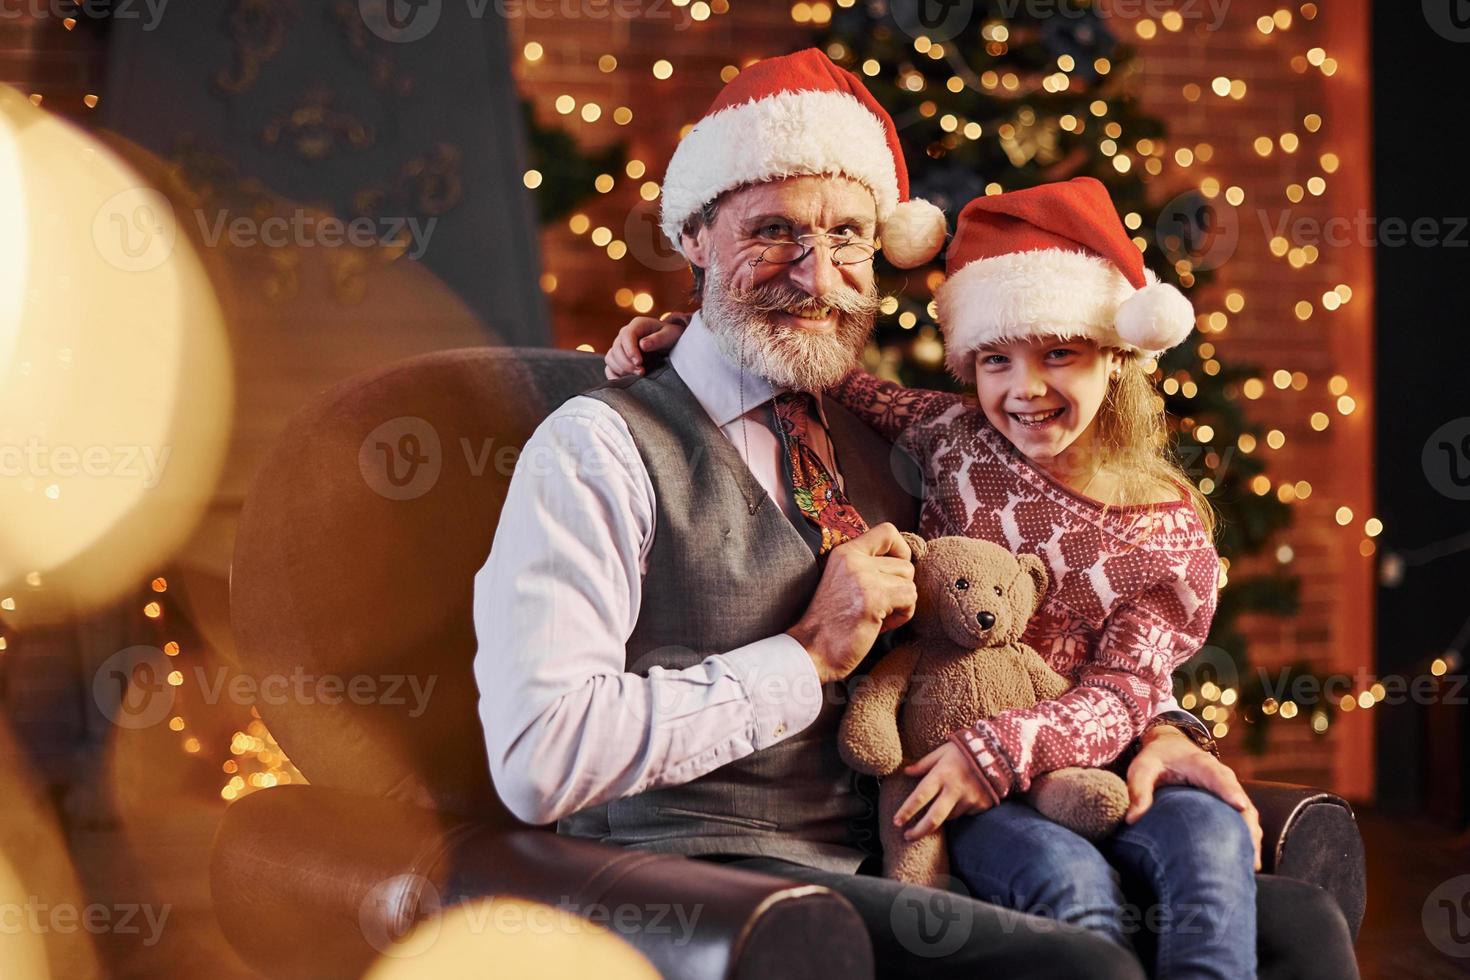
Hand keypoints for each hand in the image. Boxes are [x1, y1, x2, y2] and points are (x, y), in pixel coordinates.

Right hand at [603, 311, 692, 379]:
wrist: (671, 344)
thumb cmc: (671, 337)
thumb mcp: (670, 335)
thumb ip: (658, 339)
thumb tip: (642, 345)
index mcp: (637, 325)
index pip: (626, 336)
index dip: (630, 350)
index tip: (639, 363)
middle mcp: (625, 334)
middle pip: (616, 349)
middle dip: (627, 363)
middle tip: (641, 372)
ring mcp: (620, 347)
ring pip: (610, 358)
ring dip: (621, 370)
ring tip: (637, 376)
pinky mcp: (618, 359)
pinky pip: (609, 368)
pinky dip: (614, 376)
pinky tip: (626, 381)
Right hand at [785, 523, 916, 683]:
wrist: (810, 650)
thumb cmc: (830, 624)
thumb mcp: (844, 582)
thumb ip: (867, 568)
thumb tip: (905, 564)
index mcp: (844, 553)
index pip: (887, 531)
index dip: (901, 550)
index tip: (893, 574)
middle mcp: (853, 559)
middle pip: (904, 563)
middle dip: (900, 588)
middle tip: (880, 607)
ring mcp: (863, 577)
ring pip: (909, 581)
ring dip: (901, 603)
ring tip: (878, 617)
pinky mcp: (873, 597)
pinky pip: (910, 598)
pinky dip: (902, 616)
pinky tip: (879, 625)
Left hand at [892, 741, 994, 840]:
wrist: (999, 753)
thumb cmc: (965, 751)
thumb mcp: (943, 751)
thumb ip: (924, 763)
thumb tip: (906, 772)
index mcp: (942, 774)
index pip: (920, 796)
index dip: (907, 811)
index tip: (896, 822)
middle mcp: (955, 790)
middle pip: (934, 819)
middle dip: (918, 831)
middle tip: (907, 836)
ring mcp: (969, 799)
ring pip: (949, 817)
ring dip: (941, 816)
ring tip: (942, 802)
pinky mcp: (981, 805)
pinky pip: (965, 814)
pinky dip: (959, 810)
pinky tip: (962, 798)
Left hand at [1125, 726, 1263, 870]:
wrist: (1172, 747)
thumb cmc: (1156, 759)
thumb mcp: (1142, 768)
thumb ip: (1138, 790)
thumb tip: (1132, 819)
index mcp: (1201, 765)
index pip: (1218, 777)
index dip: (1229, 791)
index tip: (1239, 805)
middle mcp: (1223, 777)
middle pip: (1241, 801)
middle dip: (1248, 826)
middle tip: (1249, 853)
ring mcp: (1230, 791)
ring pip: (1248, 814)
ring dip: (1252, 838)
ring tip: (1251, 866)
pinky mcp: (1231, 803)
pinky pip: (1245, 821)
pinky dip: (1249, 839)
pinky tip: (1248, 863)